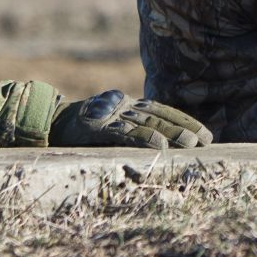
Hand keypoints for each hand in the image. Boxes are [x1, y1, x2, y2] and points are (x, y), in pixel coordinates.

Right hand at [50, 90, 211, 149]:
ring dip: (172, 134)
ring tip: (191, 144)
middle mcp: (125, 109)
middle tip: (207, 140)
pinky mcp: (99, 128)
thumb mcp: (111, 128)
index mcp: (130, 108)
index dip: (185, 122)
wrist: (49, 122)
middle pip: (161, 116)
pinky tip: (160, 148)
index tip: (206, 135)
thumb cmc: (82, 131)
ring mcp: (112, 117)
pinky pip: (125, 134)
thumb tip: (163, 146)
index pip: (164, 112)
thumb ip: (133, 132)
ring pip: (148, 123)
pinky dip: (145, 140)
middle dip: (185, 128)